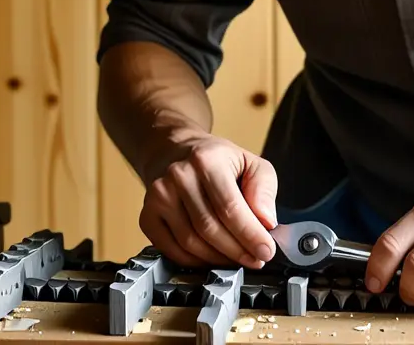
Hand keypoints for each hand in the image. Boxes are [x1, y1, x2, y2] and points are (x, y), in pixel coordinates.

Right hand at [140, 132, 278, 269]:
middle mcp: (178, 176)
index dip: (250, 235)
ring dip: (218, 259)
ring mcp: (159, 197)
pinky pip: (171, 250)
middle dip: (237, 251)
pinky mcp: (147, 216)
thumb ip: (263, 190)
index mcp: (206, 160)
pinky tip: (212, 258)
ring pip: (191, 243)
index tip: (266, 251)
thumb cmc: (217, 161)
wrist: (176, 152)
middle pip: (209, 228)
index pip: (230, 207)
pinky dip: (195, 261)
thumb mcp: (251, 163)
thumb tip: (266, 222)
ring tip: (237, 259)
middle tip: (255, 260)